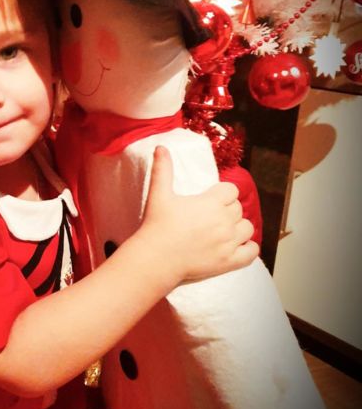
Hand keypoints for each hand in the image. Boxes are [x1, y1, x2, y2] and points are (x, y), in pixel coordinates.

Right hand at [137, 146, 258, 284]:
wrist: (156, 258)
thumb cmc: (157, 225)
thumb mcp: (159, 194)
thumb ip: (163, 169)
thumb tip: (161, 147)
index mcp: (212, 202)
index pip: (231, 190)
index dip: (223, 193)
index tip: (211, 198)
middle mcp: (224, 221)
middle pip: (238, 208)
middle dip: (228, 210)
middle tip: (211, 216)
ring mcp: (229, 242)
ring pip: (247, 228)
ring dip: (238, 227)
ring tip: (224, 230)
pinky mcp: (229, 261)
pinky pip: (252, 252)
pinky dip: (249, 248)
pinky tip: (237, 246)